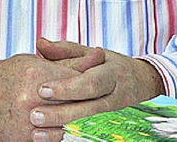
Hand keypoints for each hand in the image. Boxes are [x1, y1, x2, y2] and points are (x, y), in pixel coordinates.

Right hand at [0, 40, 104, 141]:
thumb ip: (69, 61)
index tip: (103, 82)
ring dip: (80, 123)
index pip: (76, 78)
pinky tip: (69, 128)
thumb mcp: (36, 62)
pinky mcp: (25, 137)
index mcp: (36, 73)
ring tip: (90, 118)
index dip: (92, 81)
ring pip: (68, 125)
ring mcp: (28, 119)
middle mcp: (32, 96)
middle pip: (75, 103)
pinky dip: (63, 135)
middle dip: (90, 103)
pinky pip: (54, 139)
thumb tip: (100, 56)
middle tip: (101, 103)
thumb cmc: (10, 75)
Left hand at [28, 40, 164, 139]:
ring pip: (87, 126)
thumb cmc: (109, 64)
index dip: (67, 88)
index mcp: (110, 75)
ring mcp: (112, 115)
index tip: (42, 89)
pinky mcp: (108, 127)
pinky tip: (50, 140)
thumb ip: (64, 50)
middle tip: (34, 115)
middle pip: (87, 109)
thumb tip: (40, 44)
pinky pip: (88, 134)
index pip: (89, 83)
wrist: (142, 81)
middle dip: (60, 114)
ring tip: (36, 133)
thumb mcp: (90, 52)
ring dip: (61, 132)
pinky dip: (69, 138)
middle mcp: (113, 97)